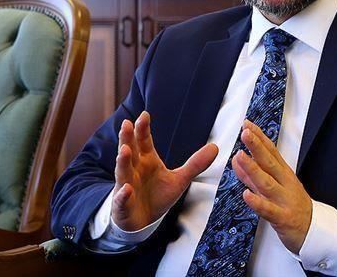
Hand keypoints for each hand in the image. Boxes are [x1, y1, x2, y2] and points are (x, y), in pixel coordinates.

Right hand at [112, 111, 218, 230]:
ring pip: (123, 172)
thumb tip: (215, 147)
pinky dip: (123, 195)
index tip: (145, 115)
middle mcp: (134, 169)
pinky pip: (121, 200)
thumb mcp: (180, 179)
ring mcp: (126, 186)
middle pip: (130, 151)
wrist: (143, 221)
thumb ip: (195, 164)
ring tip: (124, 151)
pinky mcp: (123, 205)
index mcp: (147, 160)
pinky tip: (126, 189)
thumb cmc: (157, 195)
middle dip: (127, 138)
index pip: (144, 141)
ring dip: (123, 161)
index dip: (143, 129)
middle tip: (127, 124)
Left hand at [232, 120, 312, 253]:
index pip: (271, 151)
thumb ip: (253, 174)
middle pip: (269, 162)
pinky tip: (246, 195)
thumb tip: (237, 159)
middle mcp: (284, 183)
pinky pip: (268, 210)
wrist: (313, 230)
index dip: (259, 137)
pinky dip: (257, 202)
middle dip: (257, 147)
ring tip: (240, 157)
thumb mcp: (274, 186)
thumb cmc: (292, 205)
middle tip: (245, 133)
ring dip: (253, 169)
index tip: (247, 124)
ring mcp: (284, 200)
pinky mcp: (282, 217)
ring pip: (267, 183)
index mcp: (283, 173)